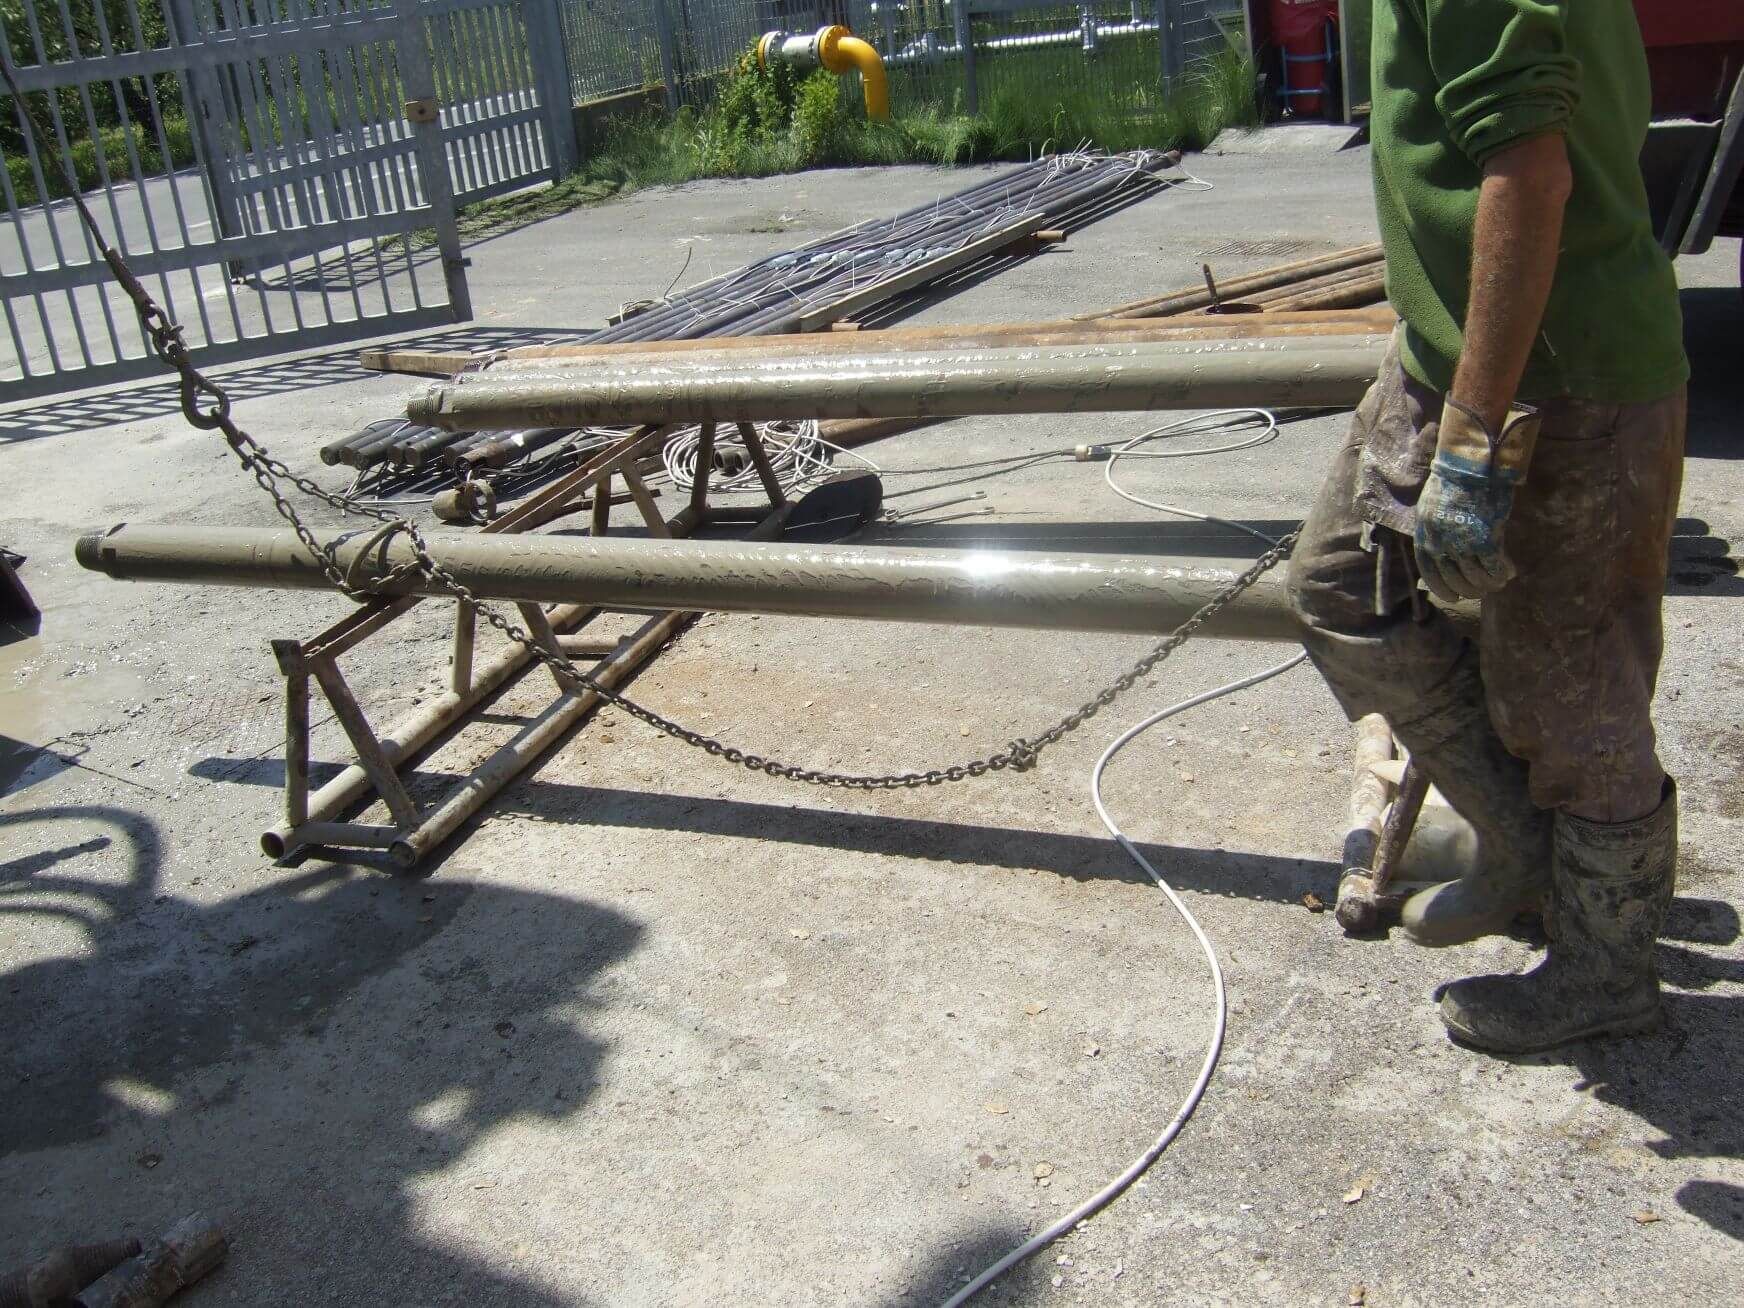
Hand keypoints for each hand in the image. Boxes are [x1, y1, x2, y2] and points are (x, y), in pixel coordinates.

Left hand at [1413, 399, 1540, 602]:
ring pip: (1475, 576)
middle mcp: (1440, 542)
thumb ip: (1435, 530)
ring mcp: (1462, 542)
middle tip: (1481, 592)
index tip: (1452, 596)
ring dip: (1487, 584)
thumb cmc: (1452, 481)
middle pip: (1454, 578)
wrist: (1470, 464)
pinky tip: (1509, 573)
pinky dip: (1501, 572)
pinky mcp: (1485, 539)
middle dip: (1469, 589)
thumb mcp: (1432, 507)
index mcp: (1424, 534)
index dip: (1441, 587)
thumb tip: (1444, 550)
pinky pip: (1493, 565)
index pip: (1429, 571)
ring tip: (1497, 584)